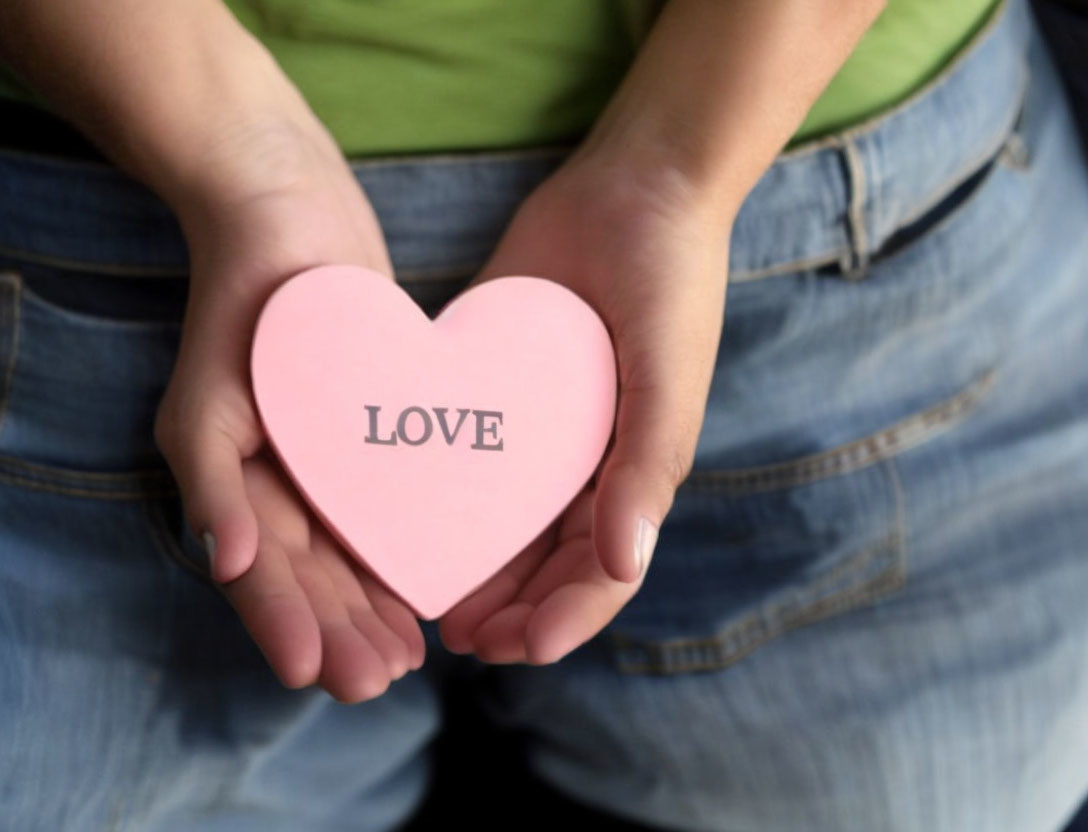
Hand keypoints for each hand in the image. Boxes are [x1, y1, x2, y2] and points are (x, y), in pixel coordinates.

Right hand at [153, 120, 424, 700]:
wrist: (290, 208)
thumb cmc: (246, 292)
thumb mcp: (211, 390)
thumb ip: (214, 481)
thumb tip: (221, 563)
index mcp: (236, 478)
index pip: (261, 570)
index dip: (289, 625)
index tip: (322, 674)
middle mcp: (280, 476)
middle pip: (310, 573)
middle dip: (341, 629)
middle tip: (381, 678)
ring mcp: (325, 455)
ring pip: (350, 549)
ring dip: (372, 604)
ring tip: (407, 655)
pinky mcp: (372, 427)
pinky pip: (388, 500)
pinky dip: (404, 544)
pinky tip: (437, 577)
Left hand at [437, 150, 732, 664]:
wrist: (632, 189)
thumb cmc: (670, 282)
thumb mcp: (667, 374)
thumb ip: (647, 465)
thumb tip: (623, 563)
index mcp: (635, 470)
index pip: (604, 569)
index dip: (566, 616)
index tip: (518, 646)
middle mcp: (587, 462)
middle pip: (548, 560)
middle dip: (512, 607)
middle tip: (460, 636)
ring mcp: (540, 428)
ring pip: (505, 521)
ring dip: (475, 568)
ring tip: (432, 603)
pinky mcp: (495, 386)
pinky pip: (472, 456)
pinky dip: (447, 497)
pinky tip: (407, 518)